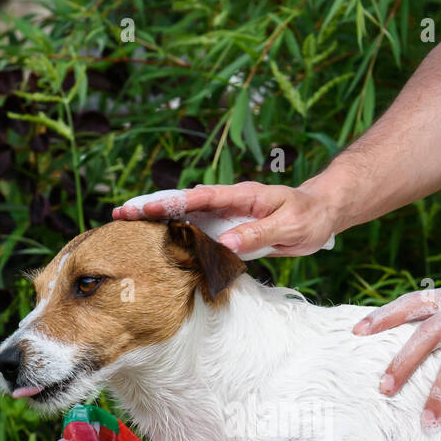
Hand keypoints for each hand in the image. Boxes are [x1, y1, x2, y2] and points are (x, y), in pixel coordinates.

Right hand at [111, 181, 336, 257]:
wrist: (321, 212)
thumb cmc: (309, 217)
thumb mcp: (290, 227)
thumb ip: (258, 234)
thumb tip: (225, 244)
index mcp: (241, 196)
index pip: (201, 198)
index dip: (173, 203)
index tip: (147, 209)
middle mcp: (228, 202)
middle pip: (184, 203)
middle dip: (151, 206)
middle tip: (119, 213)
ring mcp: (226, 215)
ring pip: (185, 216)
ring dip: (157, 220)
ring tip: (125, 224)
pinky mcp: (228, 228)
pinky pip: (198, 230)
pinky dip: (175, 233)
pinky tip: (155, 240)